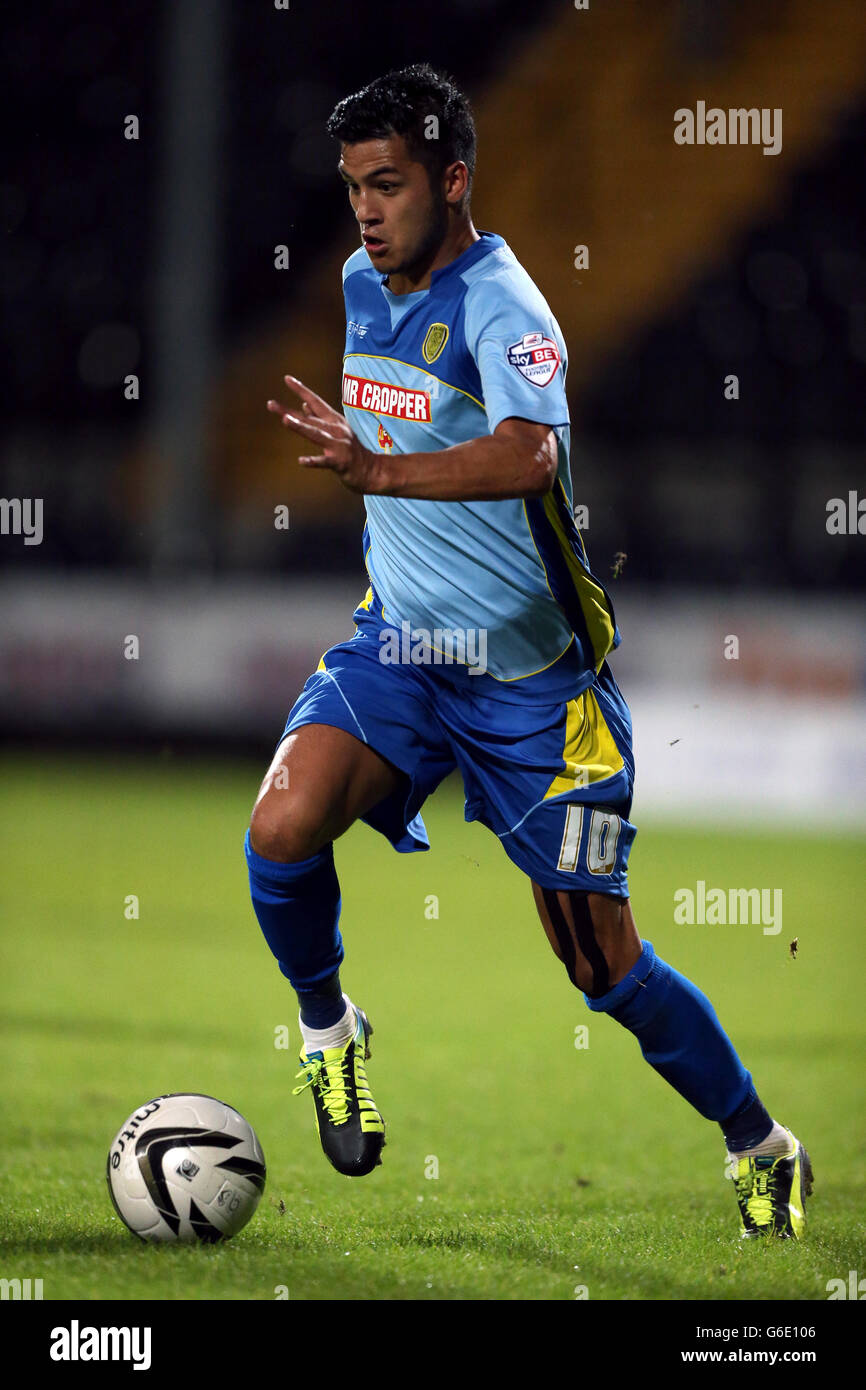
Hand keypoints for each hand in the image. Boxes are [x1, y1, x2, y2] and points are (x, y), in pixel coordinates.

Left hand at [267, 375, 379, 493]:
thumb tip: (303, 405)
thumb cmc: (351, 450)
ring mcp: (339, 445)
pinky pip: (325, 461)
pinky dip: (314, 461)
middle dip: (289, 411)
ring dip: (301, 427)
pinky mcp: (341, 462)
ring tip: (285, 420)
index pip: (315, 401)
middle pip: (309, 418)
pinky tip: (302, 460)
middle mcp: (336, 429)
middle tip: (270, 404)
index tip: (287, 378)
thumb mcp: (337, 429)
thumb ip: (319, 418)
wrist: (372, 470)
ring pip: (316, 434)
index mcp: (334, 420)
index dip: (301, 390)